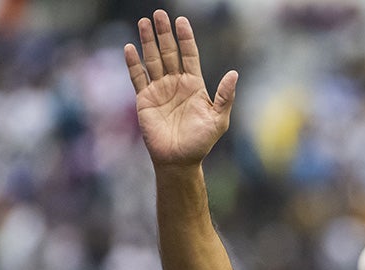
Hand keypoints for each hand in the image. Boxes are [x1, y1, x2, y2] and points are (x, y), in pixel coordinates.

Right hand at [124, 11, 237, 168]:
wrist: (179, 160)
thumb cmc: (201, 141)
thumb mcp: (218, 119)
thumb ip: (225, 96)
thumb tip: (234, 73)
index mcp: (194, 85)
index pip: (189, 55)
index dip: (185, 38)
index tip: (182, 21)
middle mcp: (176, 83)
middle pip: (169, 52)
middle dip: (164, 34)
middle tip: (159, 14)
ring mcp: (159, 90)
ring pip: (152, 60)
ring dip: (148, 42)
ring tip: (144, 22)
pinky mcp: (145, 99)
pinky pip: (138, 78)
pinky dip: (133, 64)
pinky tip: (130, 48)